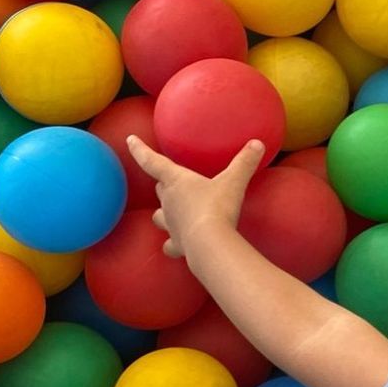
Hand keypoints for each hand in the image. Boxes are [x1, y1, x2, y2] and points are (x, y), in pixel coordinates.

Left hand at [127, 136, 262, 258]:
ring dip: (164, 213)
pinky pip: (169, 244)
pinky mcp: (177, 244)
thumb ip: (245, 162)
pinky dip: (172, 244)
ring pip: (159, 215)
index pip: (152, 161)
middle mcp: (168, 201)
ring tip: (172, 214)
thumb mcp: (234, 182)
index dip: (139, 149)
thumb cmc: (217, 208)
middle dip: (164, 183)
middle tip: (170, 181)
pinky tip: (178, 246)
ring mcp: (170, 224)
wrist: (210, 244)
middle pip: (160, 188)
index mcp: (177, 181)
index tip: (130, 140)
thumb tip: (258, 143)